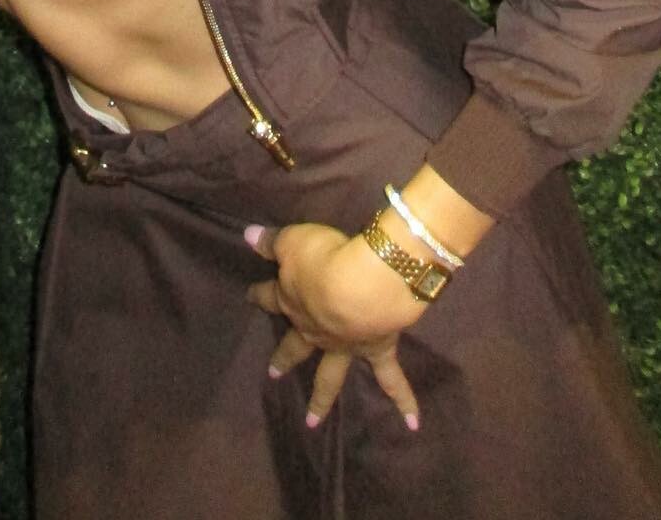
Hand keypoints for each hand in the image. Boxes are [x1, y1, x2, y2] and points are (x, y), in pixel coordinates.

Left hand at [244, 222, 425, 431]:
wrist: (363, 285)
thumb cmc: (325, 258)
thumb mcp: (293, 241)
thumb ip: (272, 241)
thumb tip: (248, 236)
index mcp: (294, 301)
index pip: (270, 296)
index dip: (260, 295)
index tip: (248, 296)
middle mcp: (316, 330)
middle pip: (296, 346)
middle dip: (284, 358)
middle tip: (273, 375)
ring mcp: (345, 346)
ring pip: (330, 377)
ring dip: (321, 400)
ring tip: (313, 423)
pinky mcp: (377, 351)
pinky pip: (391, 379)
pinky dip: (404, 400)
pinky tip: (412, 424)